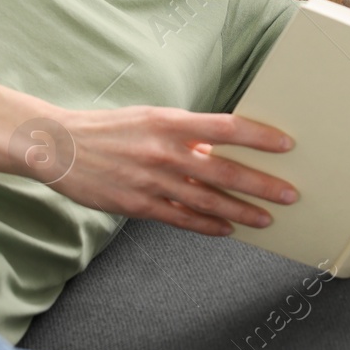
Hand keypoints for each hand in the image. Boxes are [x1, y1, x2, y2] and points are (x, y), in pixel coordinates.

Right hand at [13, 103, 298, 235]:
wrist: (59, 146)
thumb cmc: (109, 129)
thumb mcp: (149, 119)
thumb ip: (184, 135)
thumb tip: (218, 151)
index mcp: (169, 122)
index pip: (227, 128)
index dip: (259, 137)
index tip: (286, 145)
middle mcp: (165, 151)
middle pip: (224, 171)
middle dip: (261, 185)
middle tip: (290, 194)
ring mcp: (152, 181)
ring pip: (208, 201)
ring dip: (241, 212)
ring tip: (266, 218)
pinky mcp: (138, 205)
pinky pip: (182, 220)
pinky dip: (208, 227)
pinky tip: (227, 230)